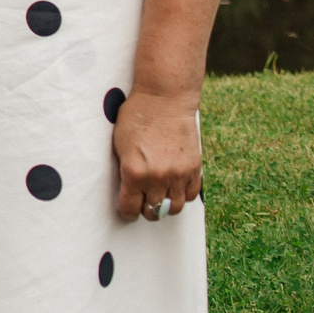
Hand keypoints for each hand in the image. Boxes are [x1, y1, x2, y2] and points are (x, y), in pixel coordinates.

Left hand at [113, 89, 202, 220]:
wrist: (164, 100)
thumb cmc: (136, 118)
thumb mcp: (119, 144)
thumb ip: (124, 170)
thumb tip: (126, 190)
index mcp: (134, 172)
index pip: (130, 208)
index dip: (126, 212)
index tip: (126, 211)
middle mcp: (157, 177)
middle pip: (152, 212)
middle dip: (145, 210)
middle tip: (141, 204)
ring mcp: (178, 175)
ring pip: (173, 208)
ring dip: (164, 206)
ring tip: (158, 198)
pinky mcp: (194, 169)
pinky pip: (190, 195)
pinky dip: (181, 196)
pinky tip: (173, 189)